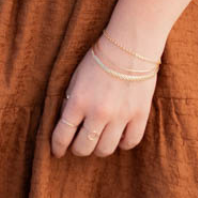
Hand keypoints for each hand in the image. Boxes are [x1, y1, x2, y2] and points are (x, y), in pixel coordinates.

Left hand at [51, 41, 158, 156]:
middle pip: (84, 148)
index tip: (57, 151)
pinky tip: (118, 136)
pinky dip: (122, 143)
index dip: (57, 147)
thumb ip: (70, 102)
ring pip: (105, 149)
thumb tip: (67, 125)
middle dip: (78, 149)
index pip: (62, 135)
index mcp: (78, 101)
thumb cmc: (99, 59)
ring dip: (99, 148)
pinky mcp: (140, 115)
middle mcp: (98, 112)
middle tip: (79, 144)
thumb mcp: (75, 79)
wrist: (130, 45)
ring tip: (99, 139)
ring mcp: (121, 116)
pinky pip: (130, 142)